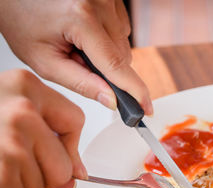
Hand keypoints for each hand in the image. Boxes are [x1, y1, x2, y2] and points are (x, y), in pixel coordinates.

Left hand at [0, 0, 152, 113]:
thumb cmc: (23, 19)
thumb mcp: (44, 60)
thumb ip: (80, 82)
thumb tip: (111, 99)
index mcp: (81, 18)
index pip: (115, 65)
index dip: (134, 91)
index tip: (146, 109)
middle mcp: (100, 3)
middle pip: (122, 56)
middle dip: (107, 69)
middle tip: (77, 60)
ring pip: (124, 44)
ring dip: (107, 53)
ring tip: (78, 42)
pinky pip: (121, 28)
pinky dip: (107, 37)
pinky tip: (86, 31)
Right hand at [0, 69, 85, 187]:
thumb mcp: (6, 115)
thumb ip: (46, 140)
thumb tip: (77, 176)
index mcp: (24, 86)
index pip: (74, 122)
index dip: (64, 147)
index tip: (49, 156)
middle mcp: (19, 111)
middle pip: (63, 166)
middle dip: (39, 179)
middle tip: (6, 167)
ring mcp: (7, 144)